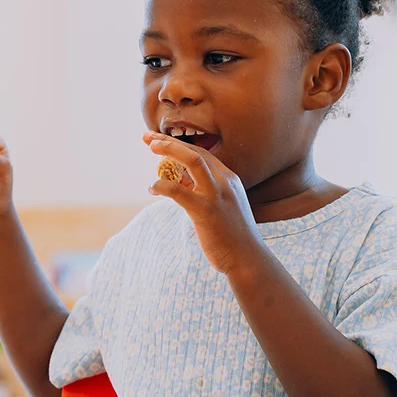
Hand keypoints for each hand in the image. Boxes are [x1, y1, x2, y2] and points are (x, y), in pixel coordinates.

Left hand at [143, 131, 263, 274]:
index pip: (202, 153)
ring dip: (169, 150)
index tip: (160, 140)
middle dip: (170, 141)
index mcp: (229, 179)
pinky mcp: (205, 211)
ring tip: (150, 147)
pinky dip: (162, 185)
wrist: (247, 259)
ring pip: (192, 161)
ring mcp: (216, 195)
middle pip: (195, 152)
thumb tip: (178, 180)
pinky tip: (152, 188)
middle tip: (149, 137)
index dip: (179, 144)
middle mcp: (224, 181)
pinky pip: (178, 190)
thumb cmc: (231, 236)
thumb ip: (202, 191)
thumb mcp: (220, 206)